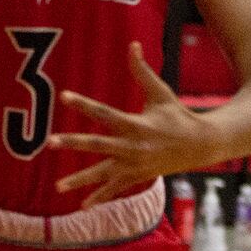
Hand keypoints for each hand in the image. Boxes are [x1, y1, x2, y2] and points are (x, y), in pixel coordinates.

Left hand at [51, 43, 221, 207]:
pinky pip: (115, 188)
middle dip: (73, 143)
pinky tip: (83, 205)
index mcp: (136, 124)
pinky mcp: (137, 177)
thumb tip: (132, 44)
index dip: (84, 104)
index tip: (64, 97)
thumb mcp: (161, 92)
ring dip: (80, 181)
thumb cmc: (177, 115)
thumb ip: (142, 71)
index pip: (105, 113)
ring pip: (102, 174)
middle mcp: (132, 147)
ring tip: (58, 186)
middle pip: (97, 145)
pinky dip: (100, 196)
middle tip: (50, 141)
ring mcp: (134, 165)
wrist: (200, 146)